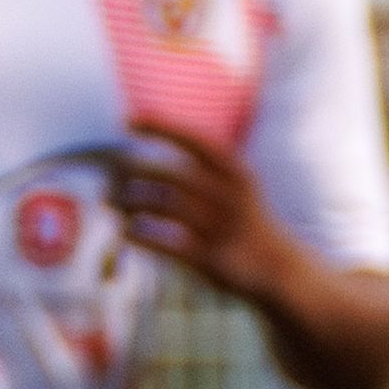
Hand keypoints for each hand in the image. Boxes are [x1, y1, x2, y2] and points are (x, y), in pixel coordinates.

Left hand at [112, 120, 292, 301]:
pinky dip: (142, 237)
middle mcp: (229, 197)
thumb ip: (204, 166)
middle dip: (136, 172)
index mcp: (235, 173)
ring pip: (166, 208)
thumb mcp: (237, 185)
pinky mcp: (211, 260)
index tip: (129, 121)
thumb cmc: (245, 219)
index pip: (194, 141)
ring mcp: (220, 229)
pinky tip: (125, 232)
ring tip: (111, 203)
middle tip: (110, 174)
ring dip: (132, 203)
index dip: (161, 128)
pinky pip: (167, 245)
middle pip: (172, 176)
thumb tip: (160, 144)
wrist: (278, 268)